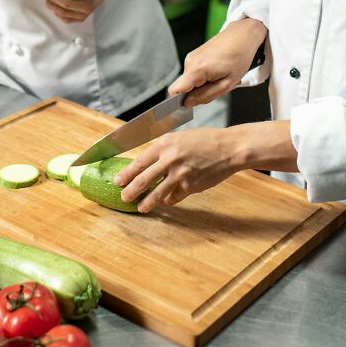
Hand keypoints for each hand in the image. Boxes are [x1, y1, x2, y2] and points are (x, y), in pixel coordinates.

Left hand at [114, 127, 240, 212]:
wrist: (228, 148)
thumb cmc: (205, 140)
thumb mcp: (179, 138)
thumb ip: (163, 150)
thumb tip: (146, 163)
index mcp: (165, 144)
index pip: (139, 161)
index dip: (126, 173)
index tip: (117, 181)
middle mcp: (170, 159)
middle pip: (144, 179)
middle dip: (131, 190)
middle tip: (124, 197)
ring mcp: (180, 174)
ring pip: (157, 193)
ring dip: (147, 202)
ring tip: (140, 207)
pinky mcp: (191, 186)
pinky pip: (174, 197)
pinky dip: (169, 199)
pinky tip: (166, 201)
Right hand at [168, 17, 267, 107]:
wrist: (242, 35)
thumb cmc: (239, 56)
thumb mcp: (227, 83)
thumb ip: (205, 96)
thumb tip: (187, 104)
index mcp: (196, 69)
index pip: (175, 91)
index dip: (179, 102)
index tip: (190, 106)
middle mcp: (189, 62)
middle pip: (185, 88)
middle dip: (199, 93)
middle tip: (219, 86)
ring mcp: (192, 57)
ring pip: (192, 82)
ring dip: (205, 85)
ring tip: (222, 77)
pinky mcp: (195, 56)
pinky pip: (196, 74)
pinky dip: (206, 77)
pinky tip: (220, 71)